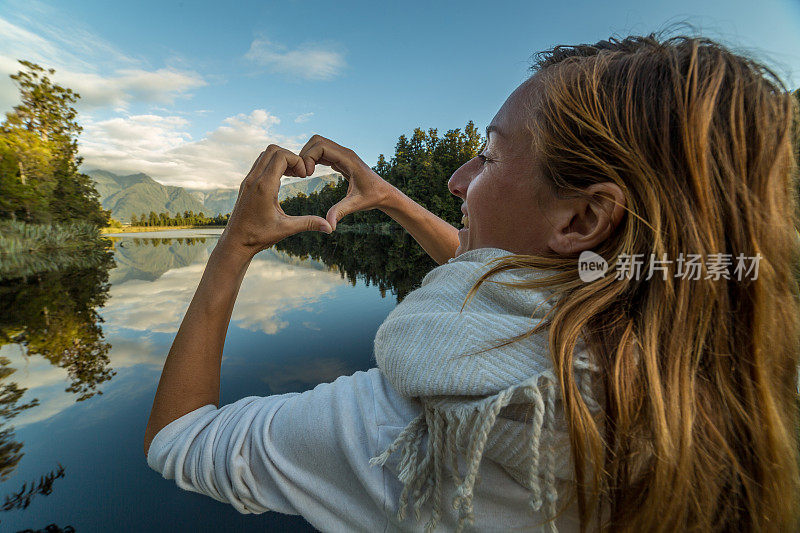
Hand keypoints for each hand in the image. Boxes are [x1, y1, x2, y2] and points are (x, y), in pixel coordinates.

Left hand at [218, 145, 332, 257]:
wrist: (235, 242)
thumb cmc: (259, 236)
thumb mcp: (286, 229)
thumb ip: (309, 224)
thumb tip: (330, 227)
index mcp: (264, 187)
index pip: (281, 156)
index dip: (297, 161)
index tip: (304, 176)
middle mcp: (254, 179)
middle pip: (273, 150)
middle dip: (290, 157)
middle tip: (300, 174)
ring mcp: (248, 180)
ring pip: (265, 155)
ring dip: (281, 160)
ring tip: (293, 175)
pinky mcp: (246, 184)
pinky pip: (260, 164)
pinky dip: (273, 166)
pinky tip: (282, 180)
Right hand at [298, 135, 393, 230]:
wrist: (384, 193)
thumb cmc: (373, 197)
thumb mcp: (356, 204)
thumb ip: (341, 212)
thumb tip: (329, 226)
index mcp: (348, 159)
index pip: (321, 146)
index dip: (309, 157)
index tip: (306, 175)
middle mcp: (345, 153)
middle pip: (317, 141)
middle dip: (305, 154)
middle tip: (302, 173)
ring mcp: (343, 155)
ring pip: (319, 145)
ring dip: (308, 156)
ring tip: (304, 174)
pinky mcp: (341, 160)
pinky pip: (323, 153)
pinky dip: (313, 159)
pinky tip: (310, 173)